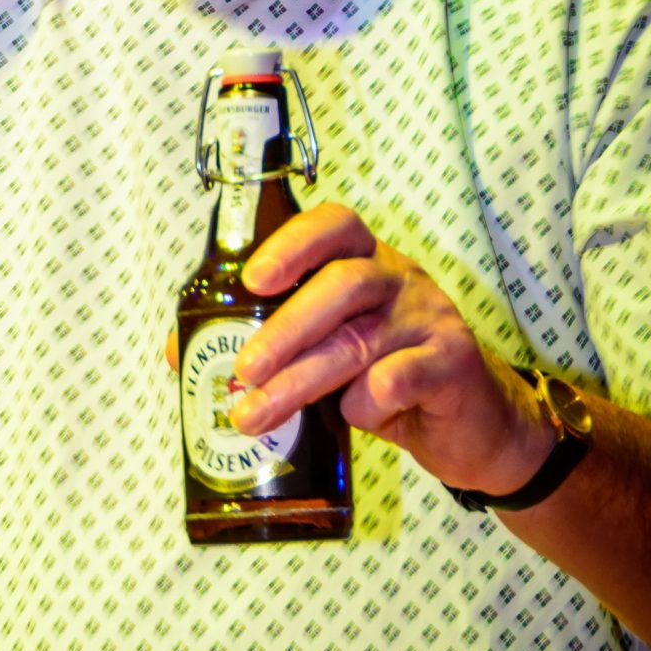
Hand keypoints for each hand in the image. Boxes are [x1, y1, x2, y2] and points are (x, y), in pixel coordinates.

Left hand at [164, 202, 553, 496]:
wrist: (473, 425)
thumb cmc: (387, 377)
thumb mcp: (328, 352)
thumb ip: (271, 344)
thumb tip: (177, 353)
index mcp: (366, 261)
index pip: (335, 225)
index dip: (292, 244)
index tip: (252, 278)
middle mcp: (400, 277)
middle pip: (342, 284)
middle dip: (283, 327)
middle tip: (241, 370)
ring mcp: (430, 317)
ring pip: (359, 339)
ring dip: (299, 379)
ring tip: (253, 413)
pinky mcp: (453, 362)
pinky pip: (399, 378)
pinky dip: (367, 402)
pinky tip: (353, 416)